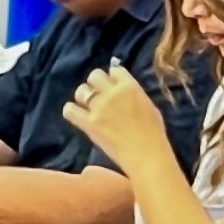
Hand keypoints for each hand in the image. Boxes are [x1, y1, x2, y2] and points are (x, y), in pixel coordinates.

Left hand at [60, 61, 178, 177]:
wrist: (146, 154)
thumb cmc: (153, 132)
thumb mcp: (148, 105)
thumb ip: (133, 94)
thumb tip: (122, 89)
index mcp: (129, 86)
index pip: (114, 69)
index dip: (112, 77)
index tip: (112, 86)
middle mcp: (112, 93)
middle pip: (94, 75)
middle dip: (95, 84)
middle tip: (98, 96)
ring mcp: (99, 108)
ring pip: (81, 90)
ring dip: (83, 97)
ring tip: (87, 107)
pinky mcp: (89, 123)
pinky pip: (69, 110)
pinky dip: (71, 111)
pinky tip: (77, 115)